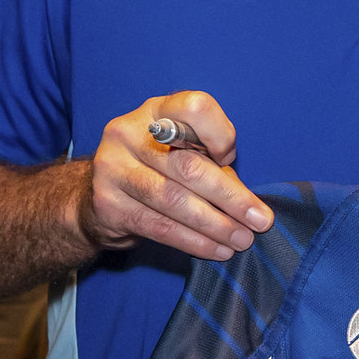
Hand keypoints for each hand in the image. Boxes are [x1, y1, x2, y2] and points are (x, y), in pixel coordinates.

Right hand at [78, 92, 271, 261]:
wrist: (98, 193)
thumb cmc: (157, 168)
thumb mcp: (183, 152)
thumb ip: (213, 164)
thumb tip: (248, 202)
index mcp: (157, 110)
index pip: (195, 108)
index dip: (220, 134)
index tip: (231, 159)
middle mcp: (129, 132)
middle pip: (188, 165)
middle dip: (231, 198)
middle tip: (260, 221)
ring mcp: (113, 168)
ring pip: (174, 200)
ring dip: (215, 225)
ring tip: (242, 241)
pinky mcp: (107, 204)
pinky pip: (159, 226)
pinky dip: (193, 241)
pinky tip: (216, 250)